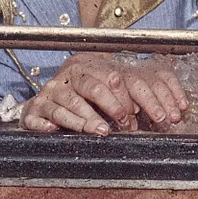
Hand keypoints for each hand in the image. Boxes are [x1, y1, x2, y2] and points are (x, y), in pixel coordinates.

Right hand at [18, 55, 194, 133]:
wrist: (41, 105)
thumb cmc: (79, 100)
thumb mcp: (104, 92)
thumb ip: (126, 96)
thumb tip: (163, 110)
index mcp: (89, 67)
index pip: (112, 77)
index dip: (128, 95)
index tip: (140, 112)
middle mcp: (69, 76)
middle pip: (92, 85)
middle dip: (111, 105)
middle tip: (125, 122)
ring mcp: (50, 92)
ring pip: (69, 102)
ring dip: (85, 119)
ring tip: (99, 131)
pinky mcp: (34, 109)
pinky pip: (44, 115)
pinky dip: (50, 123)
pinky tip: (56, 130)